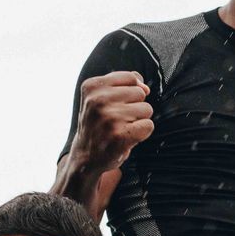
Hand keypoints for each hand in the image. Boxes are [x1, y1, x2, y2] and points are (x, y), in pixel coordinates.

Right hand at [68, 70, 154, 199]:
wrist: (85, 157)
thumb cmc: (98, 125)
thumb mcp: (100, 97)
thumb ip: (123, 83)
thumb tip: (145, 87)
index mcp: (92, 86)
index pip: (130, 78)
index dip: (130, 92)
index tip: (116, 104)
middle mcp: (98, 100)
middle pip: (140, 93)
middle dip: (134, 106)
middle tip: (118, 119)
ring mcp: (109, 118)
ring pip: (147, 109)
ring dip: (138, 120)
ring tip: (122, 128)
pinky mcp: (120, 136)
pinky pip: (148, 126)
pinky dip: (142, 133)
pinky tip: (127, 137)